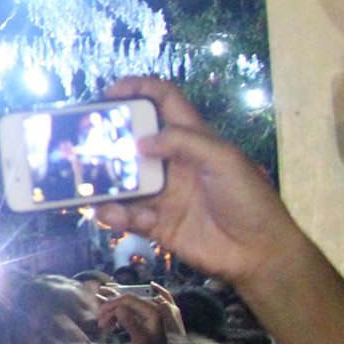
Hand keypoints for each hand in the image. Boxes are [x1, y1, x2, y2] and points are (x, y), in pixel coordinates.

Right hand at [91, 77, 308, 288]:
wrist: (260, 253)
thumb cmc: (248, 198)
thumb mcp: (224, 159)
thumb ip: (183, 141)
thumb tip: (139, 142)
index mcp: (192, 139)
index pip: (163, 102)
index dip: (138, 90)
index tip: (110, 94)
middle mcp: (172, 163)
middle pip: (133, 141)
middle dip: (108, 139)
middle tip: (83, 142)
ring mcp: (163, 194)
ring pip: (123, 181)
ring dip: (104, 182)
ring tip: (85, 184)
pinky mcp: (157, 224)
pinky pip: (127, 216)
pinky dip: (114, 214)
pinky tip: (109, 213)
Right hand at [95, 283, 181, 343]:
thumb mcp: (139, 338)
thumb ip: (129, 322)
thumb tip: (118, 309)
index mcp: (152, 309)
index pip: (128, 299)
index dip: (112, 304)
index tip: (100, 314)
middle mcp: (151, 306)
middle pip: (126, 301)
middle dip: (111, 309)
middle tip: (100, 321)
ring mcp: (148, 310)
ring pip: (125, 305)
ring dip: (113, 313)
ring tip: (104, 324)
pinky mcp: (144, 314)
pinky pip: (127, 310)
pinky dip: (118, 316)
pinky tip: (112, 324)